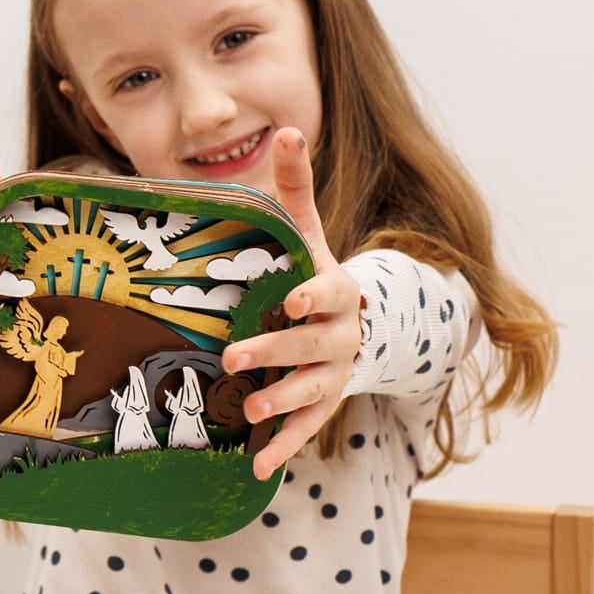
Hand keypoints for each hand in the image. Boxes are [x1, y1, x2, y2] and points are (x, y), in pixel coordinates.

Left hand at [220, 129, 362, 479]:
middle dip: (277, 352)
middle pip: (313, 347)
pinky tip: (257, 466)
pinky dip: (284, 448)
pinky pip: (307, 429)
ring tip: (251, 410)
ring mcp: (334, 375)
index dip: (311, 298)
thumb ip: (295, 185)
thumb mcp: (305, 230)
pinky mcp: (322, 405)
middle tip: (237, 357)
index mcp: (337, 292)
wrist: (356, 323)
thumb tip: (288, 127)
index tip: (291, 300)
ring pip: (312, 393)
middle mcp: (341, 337)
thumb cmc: (314, 271)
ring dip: (282, 403)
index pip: (328, 294)